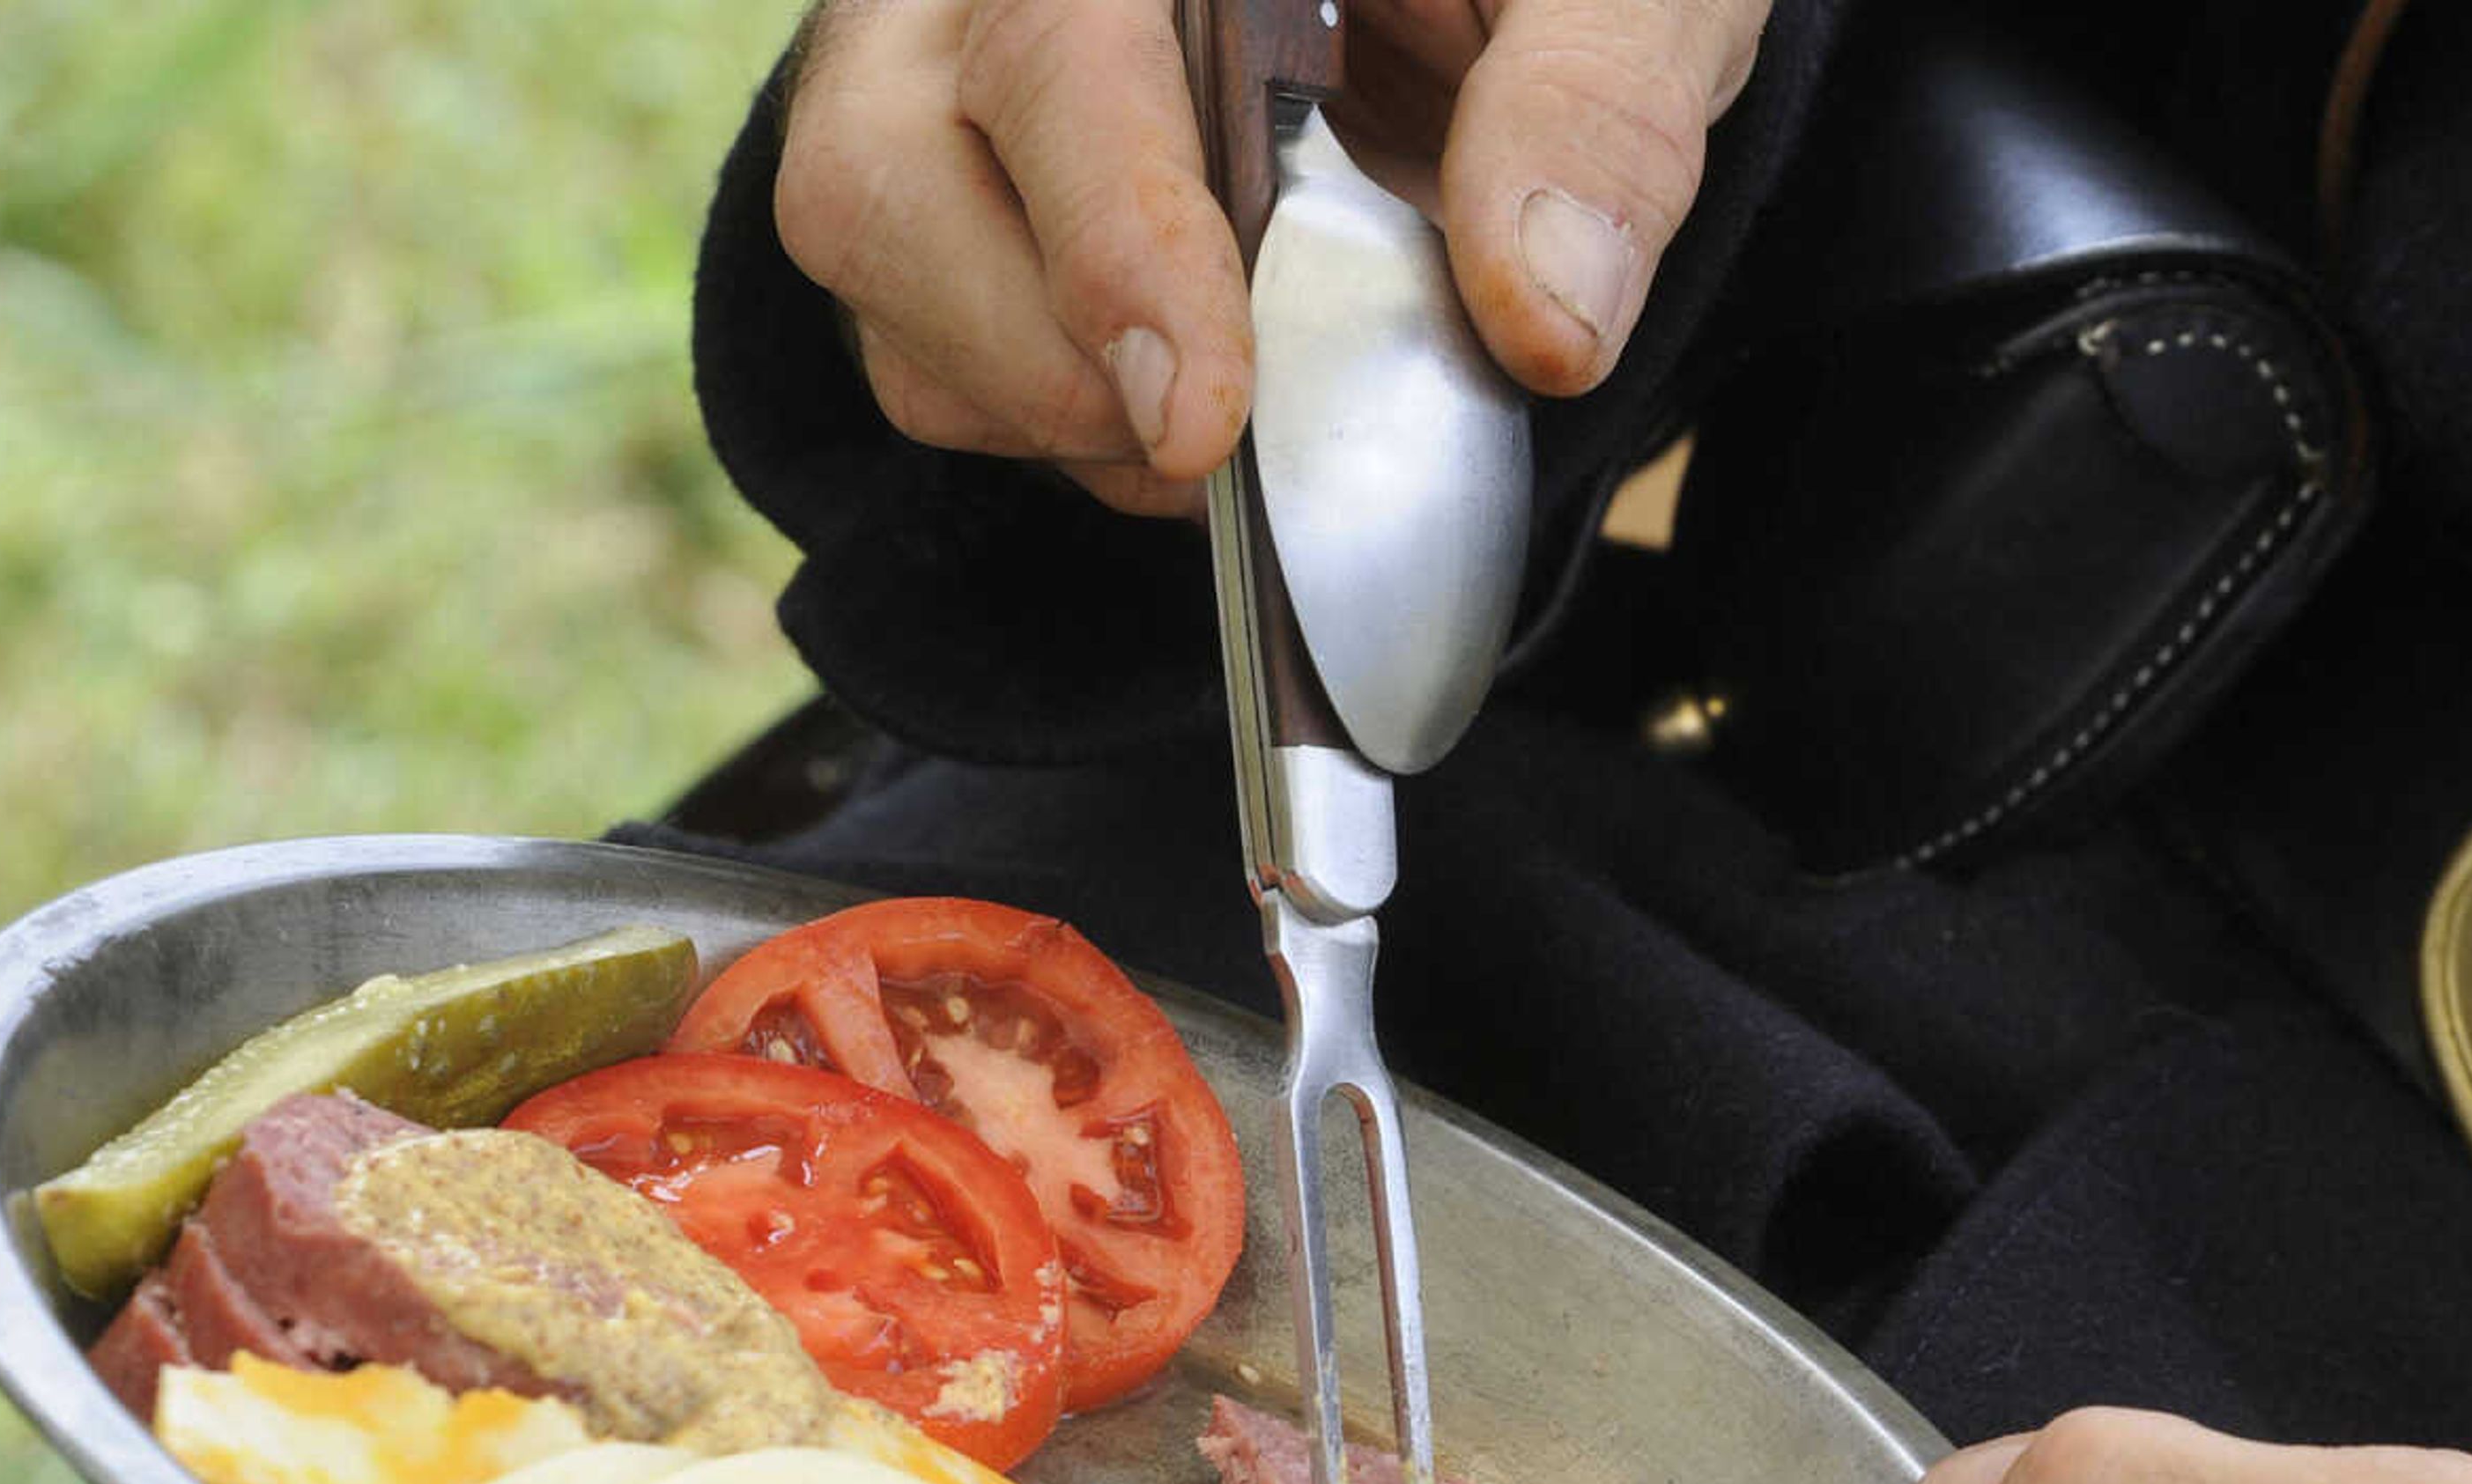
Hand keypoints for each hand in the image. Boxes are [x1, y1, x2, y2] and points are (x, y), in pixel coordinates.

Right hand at [776, 0, 1771, 514]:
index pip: (1055, 48)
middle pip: (876, 176)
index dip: (1112, 244)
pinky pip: (923, 361)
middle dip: (1047, 361)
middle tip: (1210, 452)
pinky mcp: (939, 209)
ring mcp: (935, 86)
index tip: (1204, 421)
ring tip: (1236, 408)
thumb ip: (1595, 108)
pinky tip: (1194, 402)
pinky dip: (1058, 432)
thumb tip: (1545, 318)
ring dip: (1055, 412)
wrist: (1487, 19)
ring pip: (877, 282)